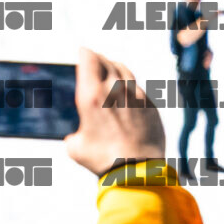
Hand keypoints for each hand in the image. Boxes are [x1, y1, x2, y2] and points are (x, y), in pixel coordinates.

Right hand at [64, 49, 165, 178]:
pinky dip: (130, 87)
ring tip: (111, 72)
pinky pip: (139, 89)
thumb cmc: (103, 160)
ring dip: (115, 68)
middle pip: (106, 61)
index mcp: (92, 94)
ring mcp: (136, 96)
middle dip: (99, 59)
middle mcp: (115, 90)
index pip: (89, 58)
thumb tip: (75, 138)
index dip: (85, 53)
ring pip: (125, 71)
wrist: (138, 171)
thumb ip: (73, 135)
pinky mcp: (151, 106)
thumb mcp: (75, 147)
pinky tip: (126, 94)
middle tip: (94, 61)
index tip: (82, 53)